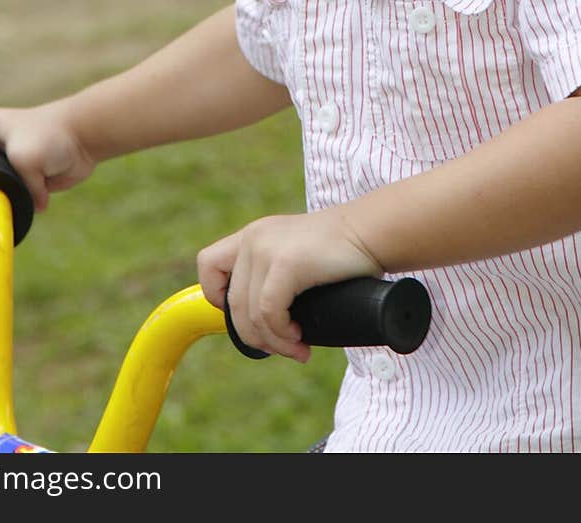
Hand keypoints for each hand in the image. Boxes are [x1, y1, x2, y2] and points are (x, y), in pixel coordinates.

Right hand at [0, 104, 94, 211]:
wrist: (87, 136)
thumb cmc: (54, 136)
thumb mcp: (27, 158)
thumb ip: (23, 187)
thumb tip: (34, 206)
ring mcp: (11, 159)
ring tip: (0, 211)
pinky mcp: (27, 174)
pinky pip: (13, 194)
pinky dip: (17, 203)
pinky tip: (28, 206)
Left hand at [197, 207, 382, 361]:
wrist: (372, 232)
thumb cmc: (343, 252)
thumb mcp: (296, 257)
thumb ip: (274, 275)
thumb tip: (261, 324)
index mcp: (253, 235)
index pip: (208, 265)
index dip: (218, 298)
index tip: (250, 317)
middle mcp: (253, 238)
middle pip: (233, 305)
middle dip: (256, 337)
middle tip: (287, 348)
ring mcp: (266, 248)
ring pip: (251, 315)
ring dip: (274, 342)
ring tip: (298, 348)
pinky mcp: (285, 262)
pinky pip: (270, 313)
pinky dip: (283, 334)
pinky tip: (300, 338)